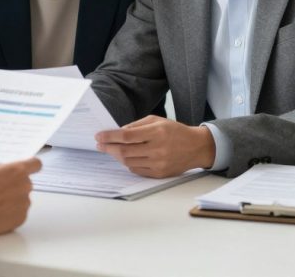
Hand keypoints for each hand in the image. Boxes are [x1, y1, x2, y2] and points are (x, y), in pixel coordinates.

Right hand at [0, 157, 41, 235]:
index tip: (28, 169)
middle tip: (1, 190)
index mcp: (17, 171)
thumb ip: (1, 168)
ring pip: (23, 198)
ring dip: (14, 199)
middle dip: (16, 185)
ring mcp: (25, 203)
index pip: (36, 164)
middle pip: (26, 182)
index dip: (31, 166)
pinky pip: (20, 211)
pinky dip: (12, 212)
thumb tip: (6, 170)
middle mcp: (25, 186)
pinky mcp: (22, 217)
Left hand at [95, 116, 215, 177]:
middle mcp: (157, 149)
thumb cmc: (175, 131)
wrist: (196, 147)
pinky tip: (126, 157)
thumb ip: (136, 126)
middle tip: (100, 144)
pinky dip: (128, 163)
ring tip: (112, 150)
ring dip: (116, 156)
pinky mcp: (160, 174)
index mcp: (156, 132)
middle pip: (124, 151)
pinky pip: (136, 170)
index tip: (99, 136)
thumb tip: (118, 132)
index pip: (126, 136)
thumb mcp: (157, 121)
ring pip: (128, 162)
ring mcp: (158, 163)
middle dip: (108, 148)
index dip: (109, 136)